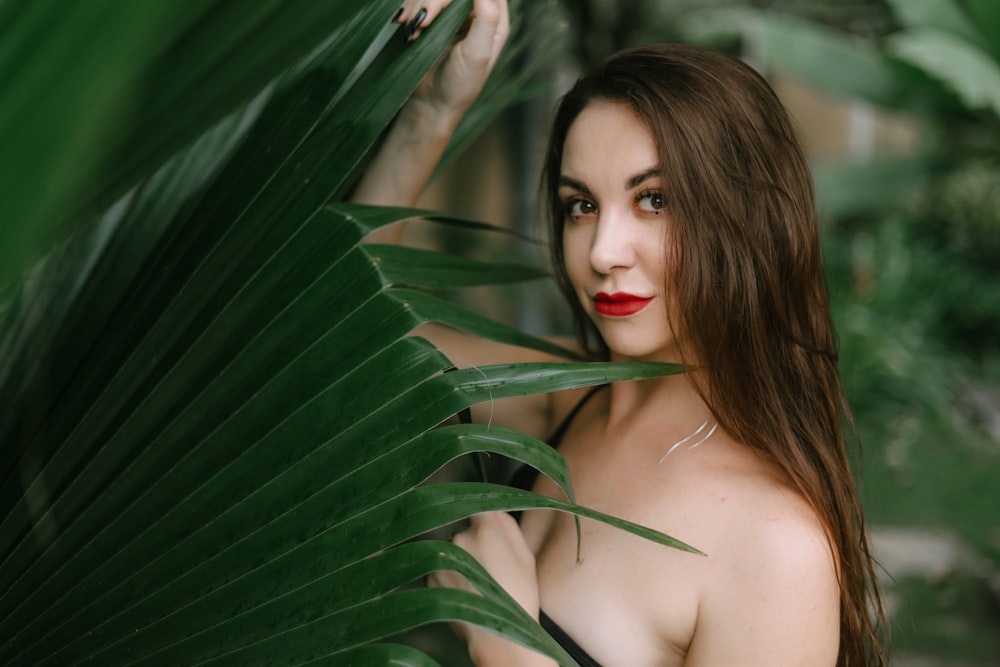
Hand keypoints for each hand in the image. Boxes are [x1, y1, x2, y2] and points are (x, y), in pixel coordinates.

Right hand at [393, 0, 509, 124]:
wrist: (430, 104)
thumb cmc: (459, 85)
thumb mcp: (478, 53)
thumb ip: (486, 18)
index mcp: (495, 20)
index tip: (446, 5)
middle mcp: (475, 13)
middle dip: (434, 0)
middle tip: (423, 20)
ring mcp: (453, 15)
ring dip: (418, 4)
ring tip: (412, 28)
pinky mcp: (433, 19)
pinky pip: (419, 1)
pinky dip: (410, 9)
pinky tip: (404, 25)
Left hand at [428, 512, 551, 663]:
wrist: (497, 637)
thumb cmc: (518, 597)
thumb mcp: (525, 557)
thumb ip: (509, 525)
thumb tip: (495, 509)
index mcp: (485, 530)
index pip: (478, 505)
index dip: (484, 516)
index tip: (486, 525)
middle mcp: (458, 539)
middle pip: (465, 529)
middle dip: (475, 541)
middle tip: (490, 564)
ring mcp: (441, 558)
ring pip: (453, 548)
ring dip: (461, 557)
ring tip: (478, 582)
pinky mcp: (430, 577)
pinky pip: (441, 565)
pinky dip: (451, 573)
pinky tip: (466, 590)